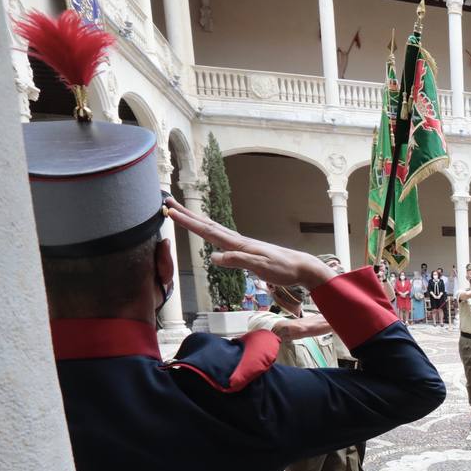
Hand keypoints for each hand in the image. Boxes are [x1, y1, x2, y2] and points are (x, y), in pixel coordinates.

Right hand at [164, 196, 332, 290]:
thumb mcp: (261, 267)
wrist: (302, 267)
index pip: (208, 231)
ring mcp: (242, 244)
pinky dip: (210, 231)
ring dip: (196, 220)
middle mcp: (238, 241)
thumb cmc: (284, 269)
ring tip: (182, 212)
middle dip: (187, 214)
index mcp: (239, 244)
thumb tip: (213, 258)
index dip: (188, 222)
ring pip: (214, 229)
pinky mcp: (247, 250)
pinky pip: (222, 237)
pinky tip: (208, 232)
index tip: (170, 211)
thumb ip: (238, 261)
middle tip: (168, 202)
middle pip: (207, 225)